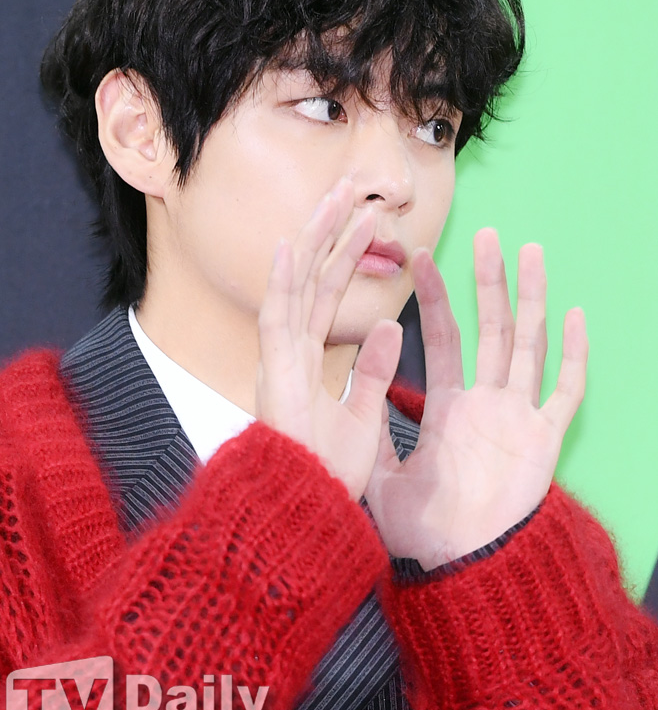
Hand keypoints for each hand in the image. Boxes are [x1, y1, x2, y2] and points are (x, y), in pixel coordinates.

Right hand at [255, 179, 402, 499]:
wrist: (301, 520)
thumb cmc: (325, 476)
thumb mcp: (363, 416)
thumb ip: (371, 371)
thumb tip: (389, 327)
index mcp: (306, 361)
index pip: (326, 295)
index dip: (343, 255)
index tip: (361, 220)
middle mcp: (288, 354)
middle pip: (311, 280)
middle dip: (329, 233)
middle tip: (348, 189)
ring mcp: (278, 362)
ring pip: (296, 288)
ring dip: (314, 242)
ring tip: (335, 197)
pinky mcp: (273, 377)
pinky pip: (279, 322)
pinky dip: (283, 282)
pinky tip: (293, 244)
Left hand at [364, 228, 588, 567]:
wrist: (460, 570)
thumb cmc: (422, 529)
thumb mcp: (382, 471)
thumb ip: (373, 427)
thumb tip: (355, 385)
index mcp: (448, 407)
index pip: (442, 338)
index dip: (436, 298)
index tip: (423, 258)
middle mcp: (485, 403)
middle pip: (490, 328)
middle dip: (487, 282)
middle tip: (486, 236)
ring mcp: (517, 417)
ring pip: (528, 345)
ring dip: (530, 300)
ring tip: (530, 254)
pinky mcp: (543, 440)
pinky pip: (565, 392)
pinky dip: (573, 357)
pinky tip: (575, 317)